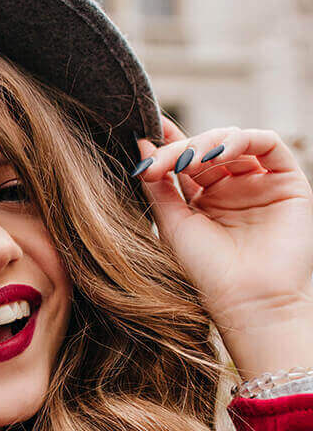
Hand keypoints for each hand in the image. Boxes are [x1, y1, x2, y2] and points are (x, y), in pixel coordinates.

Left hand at [133, 117, 312, 330]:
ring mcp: (259, 184)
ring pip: (234, 141)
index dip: (168, 143)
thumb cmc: (207, 273)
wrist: (247, 300)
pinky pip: (267, 144)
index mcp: (203, 202)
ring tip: (187, 160)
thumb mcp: (172, 224)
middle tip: (160, 162)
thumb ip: (158, 185)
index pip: (185, 161)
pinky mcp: (287, 182)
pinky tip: (219, 152)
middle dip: (181, 148)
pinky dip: (242, 139)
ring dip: (207, 143)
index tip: (145, 130)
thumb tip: (142, 145)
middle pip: (206, 148)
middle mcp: (231, 190)